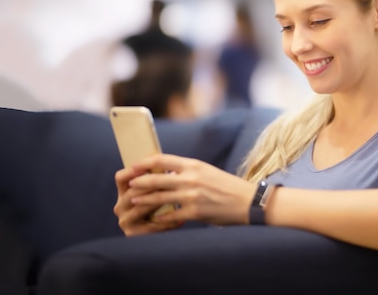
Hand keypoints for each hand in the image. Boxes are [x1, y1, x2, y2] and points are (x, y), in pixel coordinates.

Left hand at [114, 154, 255, 235]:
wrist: (247, 201)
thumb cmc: (228, 186)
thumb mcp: (208, 171)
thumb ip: (188, 171)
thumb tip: (168, 172)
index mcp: (194, 165)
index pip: (162, 159)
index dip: (145, 162)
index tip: (135, 165)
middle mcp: (191, 178)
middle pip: (156, 178)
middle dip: (139, 181)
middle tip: (129, 184)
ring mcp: (192, 196)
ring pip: (159, 196)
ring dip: (144, 199)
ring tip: (133, 201)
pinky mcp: (195, 212)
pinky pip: (170, 215)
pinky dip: (160, 217)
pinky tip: (155, 218)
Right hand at [114, 165, 181, 235]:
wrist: (174, 224)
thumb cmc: (165, 202)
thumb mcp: (159, 188)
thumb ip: (159, 177)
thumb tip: (171, 167)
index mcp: (124, 191)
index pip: (121, 178)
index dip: (131, 171)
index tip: (148, 166)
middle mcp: (121, 205)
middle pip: (132, 192)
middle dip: (151, 186)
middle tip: (169, 182)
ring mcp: (125, 219)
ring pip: (140, 208)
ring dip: (157, 202)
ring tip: (174, 199)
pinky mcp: (132, 233)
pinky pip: (149, 228)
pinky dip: (165, 224)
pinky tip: (180, 222)